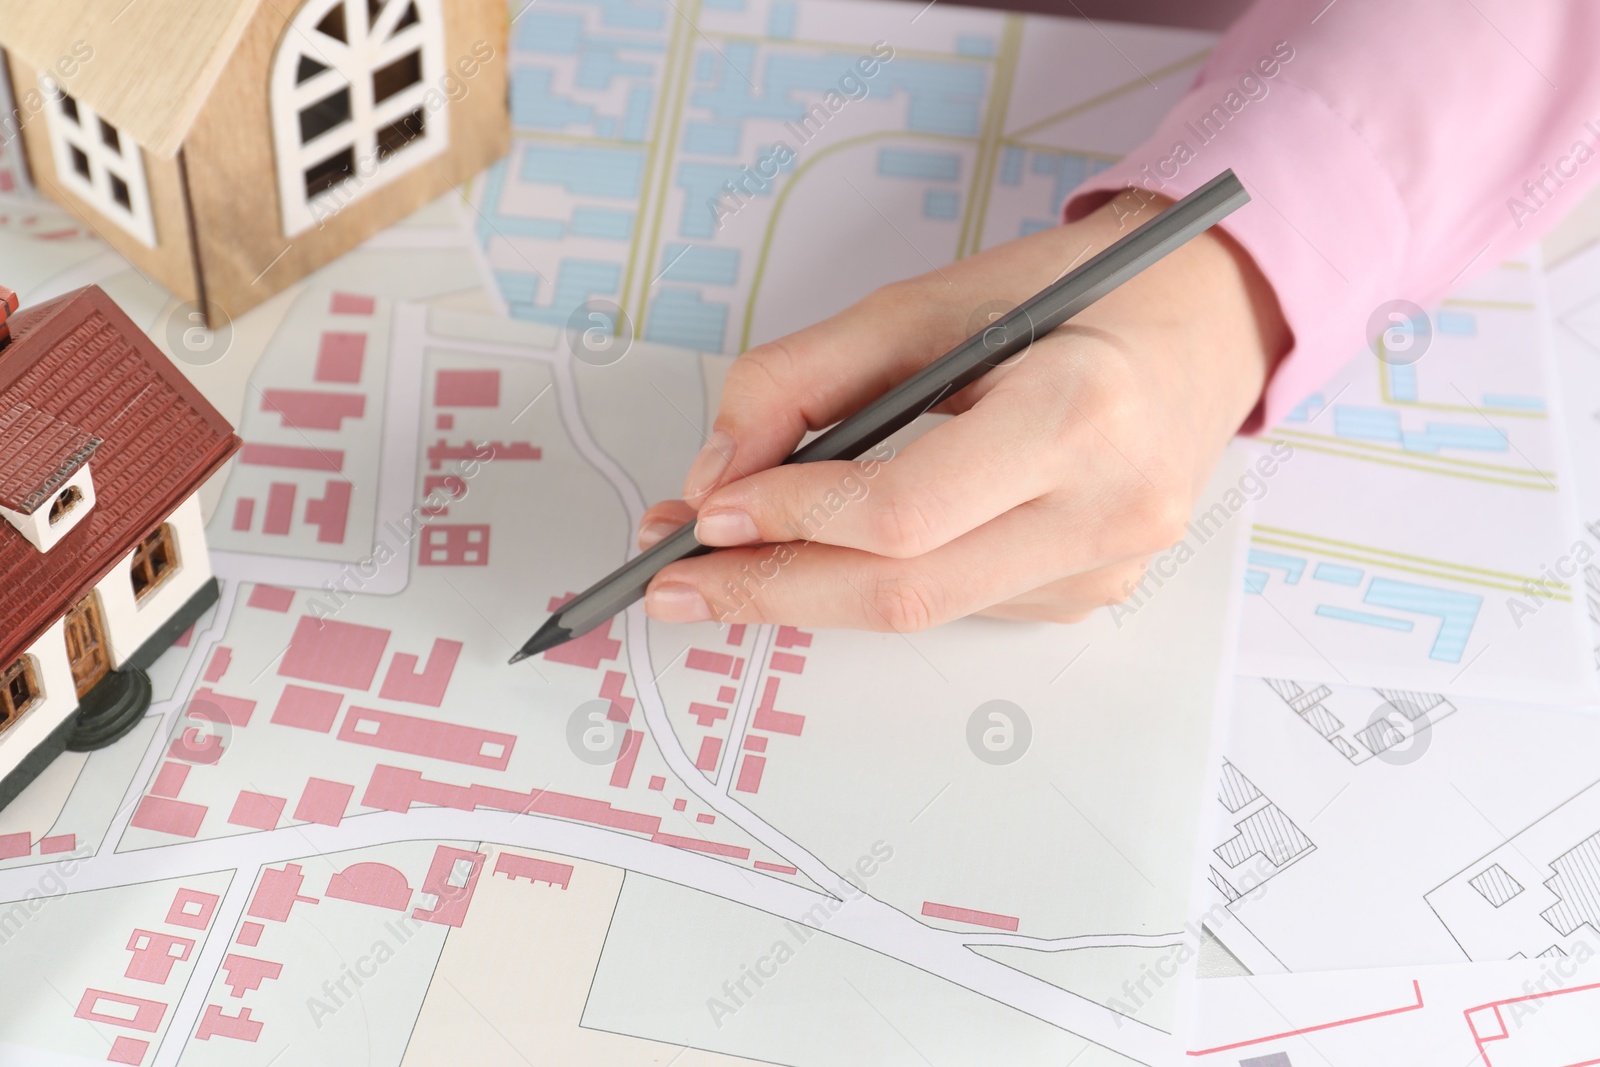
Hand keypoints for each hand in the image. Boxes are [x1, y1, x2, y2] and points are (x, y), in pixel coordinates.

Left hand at [636, 189, 1289, 629]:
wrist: (1209, 323)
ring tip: (736, 557)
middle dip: (772, 592)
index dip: (790, 520)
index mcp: (1078, 412)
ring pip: (924, 610)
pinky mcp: (1093, 594)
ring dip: (816, 590)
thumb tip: (718, 478)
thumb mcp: (931, 299)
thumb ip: (807, 378)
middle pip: (903, 593)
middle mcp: (1108, 510)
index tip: (703, 514)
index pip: (904, 511)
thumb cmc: (1076, 293)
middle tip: (676, 586)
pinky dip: (884, 580)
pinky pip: (959, 605)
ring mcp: (1107, 567)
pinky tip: (847, 548)